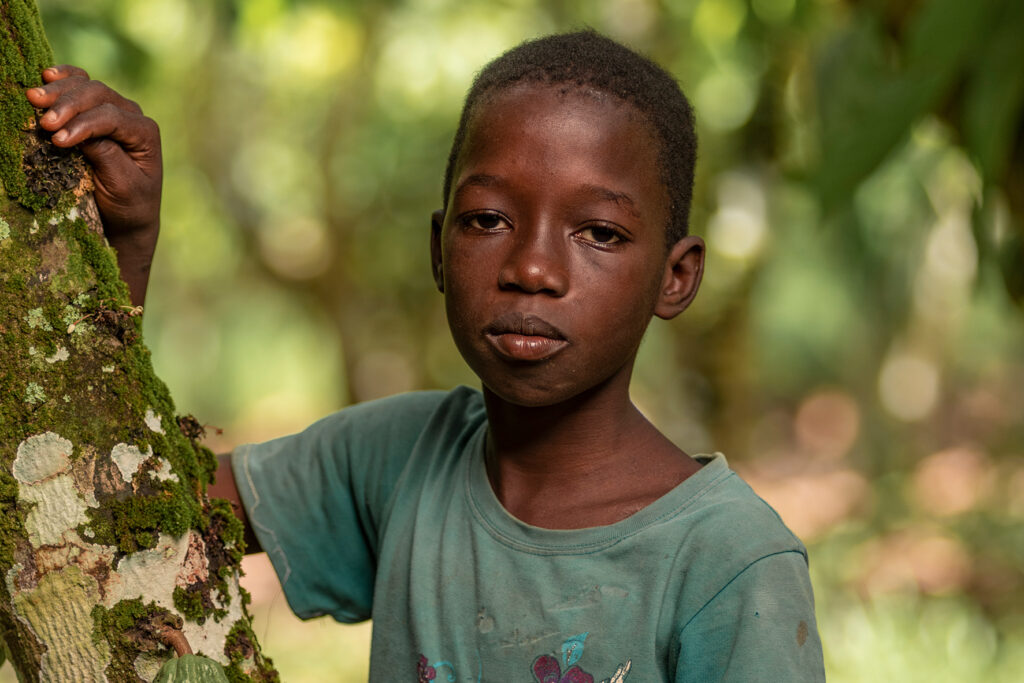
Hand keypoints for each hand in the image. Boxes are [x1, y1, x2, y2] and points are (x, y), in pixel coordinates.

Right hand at [26, 65, 161, 305]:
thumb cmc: (128, 204)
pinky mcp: (97, 111)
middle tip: (43, 120)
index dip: (83, 125)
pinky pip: (82, 86)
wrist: (128, 215)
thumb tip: (80, 132)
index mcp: (145, 133)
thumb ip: (106, 156)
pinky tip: (47, 75)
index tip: (57, 140)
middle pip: (99, 96)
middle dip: (68, 105)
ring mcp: (116, 109)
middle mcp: (133, 116)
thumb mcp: (122, 186)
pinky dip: (66, 79)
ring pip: (88, 87)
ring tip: (34, 98)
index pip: (111, 118)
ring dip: (60, 91)